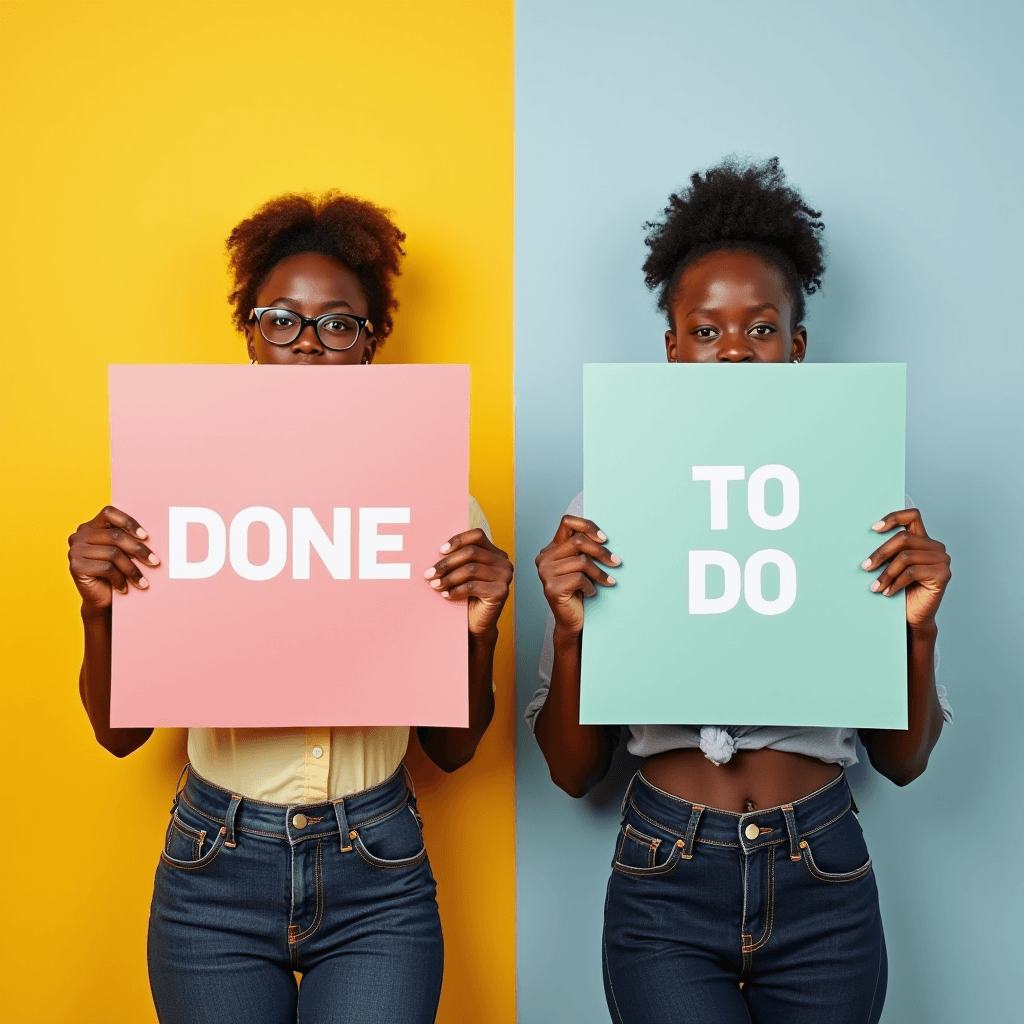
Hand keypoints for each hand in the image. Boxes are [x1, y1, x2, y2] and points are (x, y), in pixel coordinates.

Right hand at [68, 506, 159, 611]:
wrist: (100, 599)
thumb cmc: (115, 573)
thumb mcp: (122, 553)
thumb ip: (128, 540)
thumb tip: (150, 537)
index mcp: (90, 526)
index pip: (109, 513)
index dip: (128, 522)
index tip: (146, 536)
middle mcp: (79, 535)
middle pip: (115, 536)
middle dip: (139, 550)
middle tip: (155, 562)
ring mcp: (75, 551)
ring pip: (113, 554)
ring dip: (132, 569)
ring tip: (143, 581)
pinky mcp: (76, 567)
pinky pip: (106, 568)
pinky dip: (120, 579)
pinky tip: (125, 587)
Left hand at [424, 528, 512, 636]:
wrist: (479, 624)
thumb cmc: (469, 597)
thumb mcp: (465, 574)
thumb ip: (459, 561)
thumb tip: (437, 552)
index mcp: (496, 553)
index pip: (477, 536)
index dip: (458, 540)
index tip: (440, 550)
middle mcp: (503, 562)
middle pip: (471, 552)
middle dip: (447, 563)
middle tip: (430, 573)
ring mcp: (504, 577)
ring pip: (470, 569)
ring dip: (449, 577)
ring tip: (434, 585)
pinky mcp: (500, 592)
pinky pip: (472, 586)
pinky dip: (456, 590)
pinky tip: (446, 594)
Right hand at [535, 515, 619, 635]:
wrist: (571, 621)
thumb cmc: (579, 592)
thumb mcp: (581, 566)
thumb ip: (583, 549)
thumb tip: (603, 537)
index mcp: (551, 549)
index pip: (567, 522)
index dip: (588, 526)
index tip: (604, 539)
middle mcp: (544, 558)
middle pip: (578, 541)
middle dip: (601, 552)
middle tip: (616, 562)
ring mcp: (545, 573)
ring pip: (582, 562)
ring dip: (599, 573)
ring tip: (606, 581)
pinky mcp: (551, 588)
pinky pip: (580, 579)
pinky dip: (591, 587)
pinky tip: (590, 593)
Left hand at [862, 508, 950, 628]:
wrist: (913, 616)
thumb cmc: (900, 590)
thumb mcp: (891, 566)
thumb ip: (888, 551)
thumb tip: (863, 538)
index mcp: (923, 540)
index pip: (912, 516)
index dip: (893, 517)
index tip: (873, 529)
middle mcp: (935, 547)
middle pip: (904, 538)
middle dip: (881, 552)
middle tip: (865, 566)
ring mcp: (942, 560)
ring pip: (905, 557)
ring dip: (885, 573)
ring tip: (875, 586)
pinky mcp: (943, 574)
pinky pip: (912, 573)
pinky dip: (895, 583)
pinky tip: (886, 592)